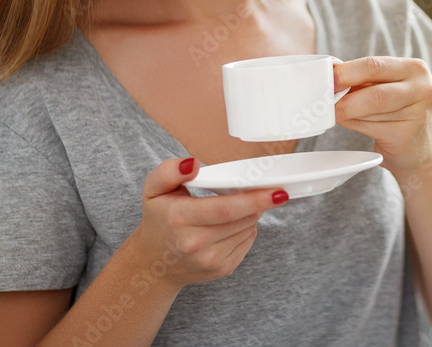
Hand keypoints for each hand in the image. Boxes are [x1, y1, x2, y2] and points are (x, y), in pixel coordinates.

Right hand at [130, 157, 288, 291]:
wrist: (156, 262)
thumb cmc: (159, 219)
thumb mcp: (153, 189)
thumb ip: (170, 171)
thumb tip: (193, 164)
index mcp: (179, 219)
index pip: (225, 210)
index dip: (254, 200)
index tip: (277, 192)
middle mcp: (194, 244)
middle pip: (242, 219)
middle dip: (259, 203)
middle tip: (270, 190)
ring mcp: (210, 260)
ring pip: (248, 229)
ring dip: (252, 214)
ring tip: (237, 206)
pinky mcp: (223, 268)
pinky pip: (248, 241)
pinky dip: (247, 228)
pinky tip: (232, 223)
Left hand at [333, 57, 431, 172]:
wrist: (417, 150)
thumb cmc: (396, 112)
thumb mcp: (385, 87)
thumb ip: (362, 78)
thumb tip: (330, 71)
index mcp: (415, 68)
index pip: (374, 65)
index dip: (345, 72)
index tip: (326, 78)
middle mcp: (423, 89)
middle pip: (374, 91)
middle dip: (344, 96)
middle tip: (323, 100)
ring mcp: (418, 114)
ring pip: (369, 111)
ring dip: (347, 112)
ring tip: (338, 111)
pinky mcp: (407, 136)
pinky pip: (370, 128)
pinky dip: (353, 124)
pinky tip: (349, 122)